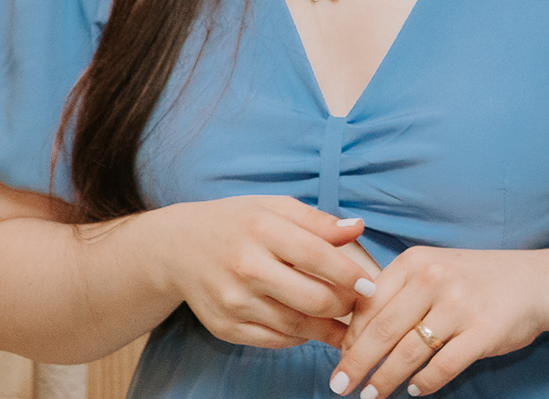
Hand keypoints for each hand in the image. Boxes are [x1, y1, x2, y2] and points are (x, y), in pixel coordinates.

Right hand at [154, 196, 374, 349]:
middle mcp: (245, 268)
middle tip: (362, 307)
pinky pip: (274, 341)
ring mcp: (233, 302)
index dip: (350, 274)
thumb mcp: (275, 208)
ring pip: (295, 326)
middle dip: (345, 306)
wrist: (177, 248)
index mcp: (262, 230)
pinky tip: (312, 328)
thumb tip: (358, 228)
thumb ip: (318, 221)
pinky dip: (299, 337)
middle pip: (311, 298)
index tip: (371, 285)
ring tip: (348, 325)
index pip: (317, 256)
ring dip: (328, 329)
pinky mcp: (224, 327)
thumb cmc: (237, 223)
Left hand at [332, 247, 548, 397]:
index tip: (340, 359)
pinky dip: (424, 383)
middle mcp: (435, 278)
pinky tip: (415, 389)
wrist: (536, 282)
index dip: (350, 337)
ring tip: (372, 395)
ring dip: (384, 379)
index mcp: (416, 261)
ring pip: (408, 352)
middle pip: (382, 331)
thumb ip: (397, 293)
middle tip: (340, 386)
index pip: (368, 304)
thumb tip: (353, 336)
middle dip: (357, 364)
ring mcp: (460, 304)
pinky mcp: (483, 331)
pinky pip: (442, 366)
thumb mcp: (434, 269)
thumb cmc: (475, 280)